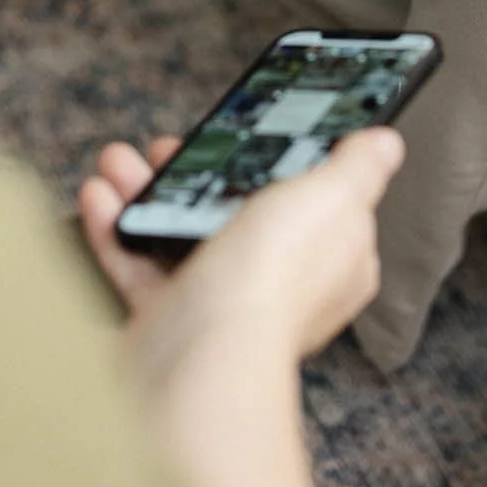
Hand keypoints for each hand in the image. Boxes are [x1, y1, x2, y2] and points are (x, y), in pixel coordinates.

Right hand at [79, 127, 404, 358]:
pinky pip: (139, 266)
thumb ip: (358, 166)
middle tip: (169, 144)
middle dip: (198, 170)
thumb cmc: (276, 275)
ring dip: (147, 190)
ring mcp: (222, 303)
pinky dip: (116, 229)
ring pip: (182, 233)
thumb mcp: (333, 196)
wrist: (201, 355)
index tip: (249, 131)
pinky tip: (101, 196)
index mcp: (333, 259)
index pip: (319, 202)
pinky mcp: (170, 319)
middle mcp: (281, 284)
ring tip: (119, 161)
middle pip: (239, 210)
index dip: (285, 162)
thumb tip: (385, 142)